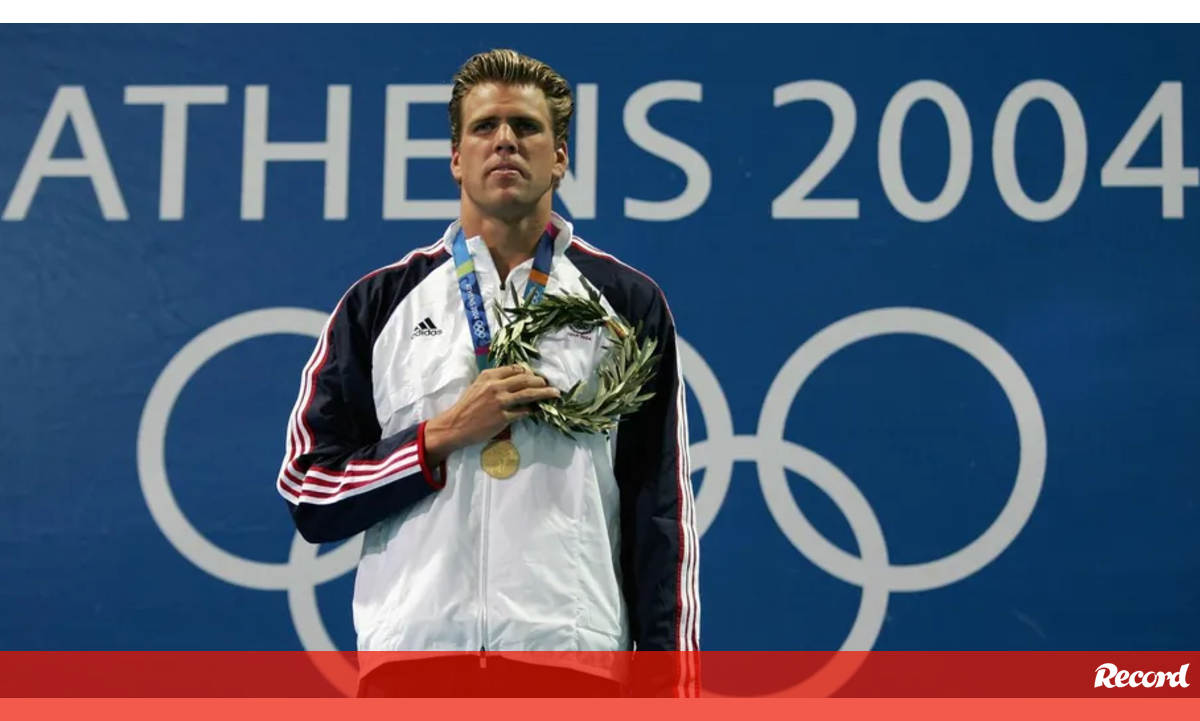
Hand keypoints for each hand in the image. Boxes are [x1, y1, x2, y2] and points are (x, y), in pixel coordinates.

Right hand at [424, 364, 559, 462]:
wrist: (456, 425)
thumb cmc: (466, 406)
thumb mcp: (478, 386)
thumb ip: (494, 381)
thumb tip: (516, 379)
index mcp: (489, 376)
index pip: (515, 369)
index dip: (528, 371)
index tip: (535, 375)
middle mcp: (496, 386)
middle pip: (525, 379)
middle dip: (540, 381)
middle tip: (548, 384)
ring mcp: (501, 402)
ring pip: (528, 394)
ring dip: (544, 393)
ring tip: (554, 393)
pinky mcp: (504, 417)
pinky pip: (524, 412)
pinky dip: (532, 410)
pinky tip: (537, 410)